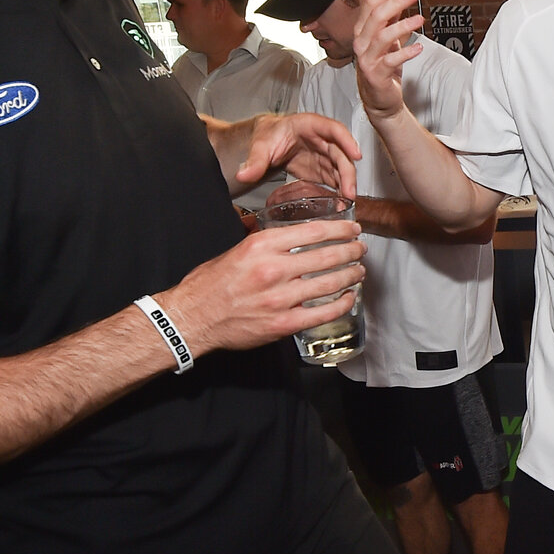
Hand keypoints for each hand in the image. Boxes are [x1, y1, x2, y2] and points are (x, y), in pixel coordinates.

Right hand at [154, 219, 363, 356]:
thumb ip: (267, 244)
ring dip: (351, 275)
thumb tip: (293, 238)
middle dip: (351, 251)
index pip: (313, 232)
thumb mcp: (238, 250)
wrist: (193, 317)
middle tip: (361, 249)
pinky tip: (349, 298)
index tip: (353, 229)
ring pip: (330, 283)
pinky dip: (341, 304)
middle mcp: (274, 269)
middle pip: (328, 256)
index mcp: (262, 246)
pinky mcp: (283, 323)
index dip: (340, 230)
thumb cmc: (211, 284)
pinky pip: (322, 312)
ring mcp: (280, 298)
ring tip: (359, 271)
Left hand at [233, 112, 363, 200]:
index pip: (333, 129)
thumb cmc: (268, 134)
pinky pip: (334, 178)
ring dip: (345, 184)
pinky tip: (340, 201)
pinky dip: (338, 189)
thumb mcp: (260, 145)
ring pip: (340, 167)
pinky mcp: (321, 168)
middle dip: (348, 173)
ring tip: (347, 201)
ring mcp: (323, 154)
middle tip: (349, 192)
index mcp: (309, 125)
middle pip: (341, 153)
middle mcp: (321, 139)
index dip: (347, 141)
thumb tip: (244, 174)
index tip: (355, 155)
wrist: (267, 140)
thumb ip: (254, 160)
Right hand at [352, 0, 426, 121]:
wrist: (380, 100)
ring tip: (420, 19)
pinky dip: (405, 52)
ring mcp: (367, 59)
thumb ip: (391, 19)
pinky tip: (418, 47)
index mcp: (362, 32)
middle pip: (376, 16)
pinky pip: (390, 61)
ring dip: (403, 25)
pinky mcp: (376, 75)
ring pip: (382, 36)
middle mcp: (361, 43)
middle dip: (396, 2)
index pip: (369, 5)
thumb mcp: (388, 40)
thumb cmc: (383, 68)